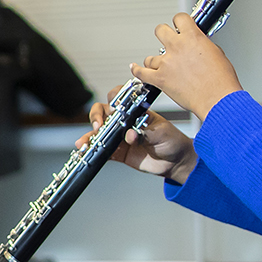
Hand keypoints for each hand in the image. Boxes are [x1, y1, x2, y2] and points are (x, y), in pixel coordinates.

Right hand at [79, 105, 197, 183]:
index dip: (113, 100)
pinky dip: (93, 150)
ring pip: (99, 131)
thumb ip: (144, 132)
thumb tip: (129, 135)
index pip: (119, 99)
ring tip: (85, 142)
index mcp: (136, 111)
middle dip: (96, 116)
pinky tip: (87, 151)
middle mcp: (125, 121)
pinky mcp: (118, 152)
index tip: (113, 108)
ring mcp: (120, 136)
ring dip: (90, 135)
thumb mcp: (161, 132)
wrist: (176, 162)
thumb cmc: (172, 140)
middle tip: (98, 125)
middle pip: (103, 112)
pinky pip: (102, 150)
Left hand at [130, 13, 243, 122]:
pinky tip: (135, 68)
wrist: (218, 98)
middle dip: (164, 35)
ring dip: (156, 60)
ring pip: (150, 56)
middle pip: (160, 30)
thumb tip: (198, 45)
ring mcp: (166, 63)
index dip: (179, 22)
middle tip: (168, 41)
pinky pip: (141, 73)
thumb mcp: (217, 53)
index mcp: (193, 37)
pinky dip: (137, 71)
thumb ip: (203, 45)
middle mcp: (177, 47)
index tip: (179, 26)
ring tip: (161, 65)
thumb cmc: (221, 80)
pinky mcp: (160, 79)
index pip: (180, 18)